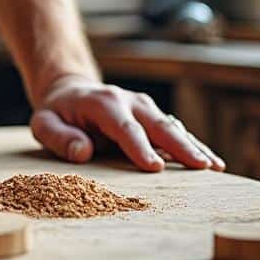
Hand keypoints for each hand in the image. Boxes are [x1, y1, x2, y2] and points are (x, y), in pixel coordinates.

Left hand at [30, 75, 224, 171]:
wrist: (69, 92)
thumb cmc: (57, 113)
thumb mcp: (44, 123)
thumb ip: (60, 137)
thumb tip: (83, 152)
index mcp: (103, 103)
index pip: (124, 128)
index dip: (140, 147)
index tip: (154, 168)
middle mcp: (130, 102)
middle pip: (159, 125)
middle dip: (181, 146)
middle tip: (201, 167)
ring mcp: (145, 108)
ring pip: (173, 128)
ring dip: (194, 147)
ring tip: (215, 168)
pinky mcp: (153, 116)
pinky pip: (176, 132)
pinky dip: (194, 146)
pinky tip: (212, 163)